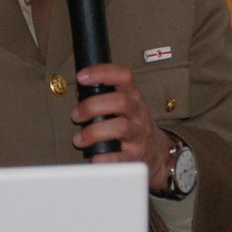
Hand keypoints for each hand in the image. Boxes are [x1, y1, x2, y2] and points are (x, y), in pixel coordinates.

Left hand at [71, 62, 173, 190]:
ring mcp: (139, 135)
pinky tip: (93, 158)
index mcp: (134, 97)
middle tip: (76, 115)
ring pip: (120, 128)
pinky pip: (120, 158)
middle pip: (120, 101)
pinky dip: (103, 158)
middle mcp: (138, 114)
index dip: (102, 73)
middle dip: (92, 106)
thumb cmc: (130, 124)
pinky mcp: (136, 157)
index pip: (124, 76)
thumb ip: (104, 97)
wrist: (155, 152)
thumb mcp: (124, 106)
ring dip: (94, 132)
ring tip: (79, 139)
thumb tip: (78, 92)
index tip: (81, 77)